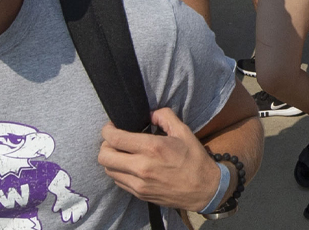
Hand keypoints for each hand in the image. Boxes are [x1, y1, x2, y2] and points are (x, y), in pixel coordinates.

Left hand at [96, 108, 220, 211]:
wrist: (204, 190)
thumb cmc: (195, 159)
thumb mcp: (183, 131)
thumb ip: (164, 116)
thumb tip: (149, 113)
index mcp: (152, 148)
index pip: (114, 138)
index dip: (107, 130)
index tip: (112, 126)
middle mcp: (142, 167)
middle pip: (104, 156)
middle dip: (105, 145)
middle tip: (114, 140)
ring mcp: (139, 183)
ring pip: (108, 170)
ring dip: (111, 159)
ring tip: (122, 153)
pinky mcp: (139, 194)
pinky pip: (118, 181)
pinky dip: (119, 172)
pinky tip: (130, 166)